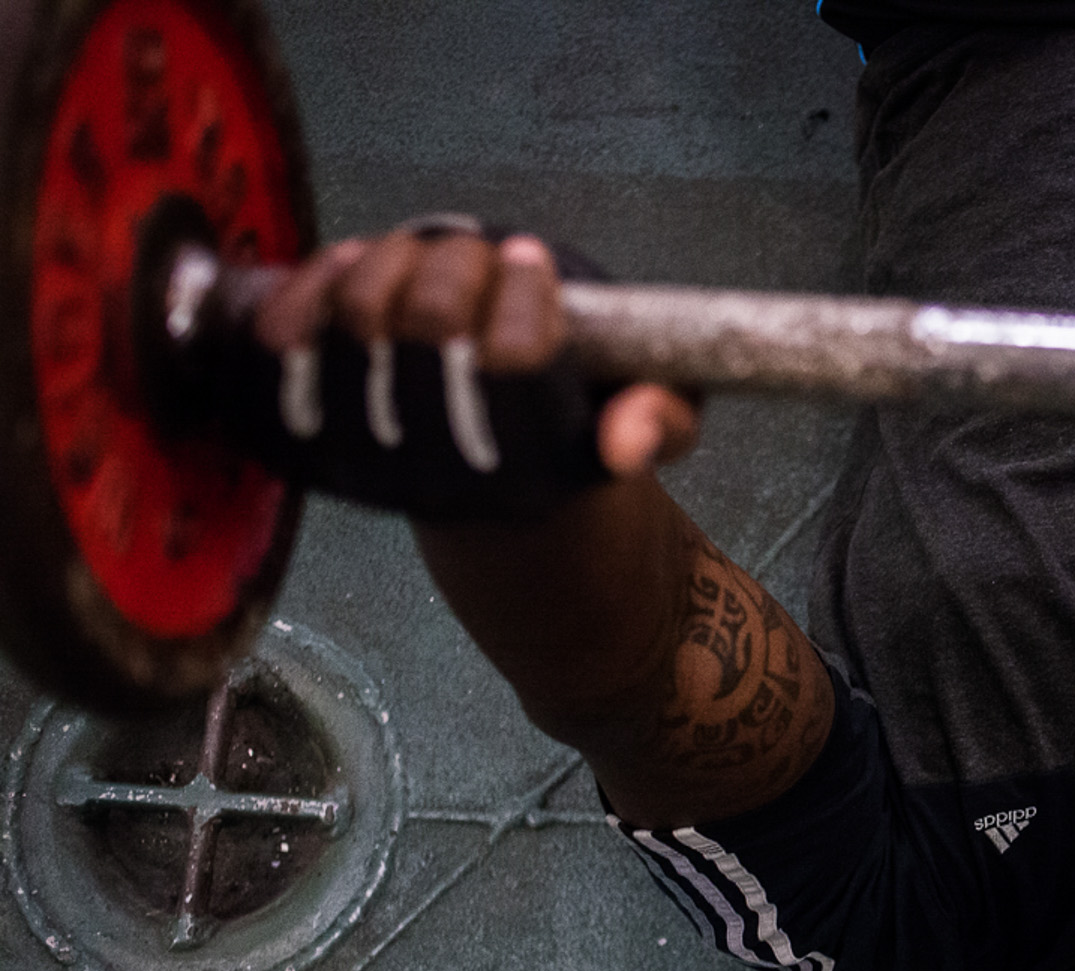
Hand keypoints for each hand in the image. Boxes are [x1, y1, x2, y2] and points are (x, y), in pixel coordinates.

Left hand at [255, 228, 697, 480]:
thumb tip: (627, 441)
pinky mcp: (304, 440)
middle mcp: (450, 474)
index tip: (534, 262)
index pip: (517, 361)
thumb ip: (662, 418)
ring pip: (359, 317)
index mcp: (540, 467)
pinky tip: (348, 275)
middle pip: (430, 323)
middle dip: (458, 262)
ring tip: (422, 258)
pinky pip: (286, 345)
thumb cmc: (573, 429)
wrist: (484, 485)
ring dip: (391, 262)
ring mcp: (370, 460)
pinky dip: (312, 289)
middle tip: (481, 254)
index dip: (525, 293)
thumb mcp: (654, 424)